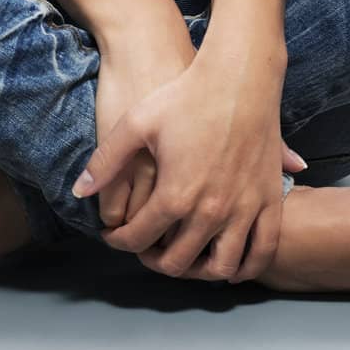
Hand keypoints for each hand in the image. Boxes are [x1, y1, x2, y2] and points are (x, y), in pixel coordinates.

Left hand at [76, 43, 303, 282]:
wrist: (238, 77)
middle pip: (177, 262)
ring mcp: (244, 210)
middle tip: (145, 247)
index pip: (139, 238)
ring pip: (221, 268)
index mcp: (175, 196)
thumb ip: (106, 161)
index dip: (120, 241)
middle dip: (153, 259)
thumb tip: (79, 192)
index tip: (114, 235)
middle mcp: (210, 212)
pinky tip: (231, 262)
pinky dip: (247, 267)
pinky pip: (262, 251)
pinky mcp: (270, 200)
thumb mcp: (136, 123)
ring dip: (198, 272)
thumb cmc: (186, 96)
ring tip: (185, 257)